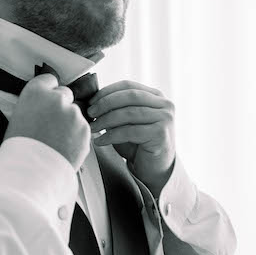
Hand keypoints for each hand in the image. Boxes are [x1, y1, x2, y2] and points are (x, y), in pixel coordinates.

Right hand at [4, 74, 90, 169]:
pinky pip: (82, 129)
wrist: (31, 171)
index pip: (49, 79)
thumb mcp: (19, 116)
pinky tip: (64, 147)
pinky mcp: (85, 129)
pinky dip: (76, 136)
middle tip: (51, 123)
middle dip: (61, 105)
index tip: (46, 100)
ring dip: (69, 122)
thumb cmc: (19, 147)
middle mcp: (57, 98)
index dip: (48, 91)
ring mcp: (73, 113)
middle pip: (65, 93)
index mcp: (35, 92)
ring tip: (56, 140)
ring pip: (74, 113)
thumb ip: (35, 104)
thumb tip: (45, 103)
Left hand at [88, 80, 175, 195]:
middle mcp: (164, 104)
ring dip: (105, 120)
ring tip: (92, 128)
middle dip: (105, 103)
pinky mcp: (161, 134)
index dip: (107, 92)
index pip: (127, 86)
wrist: (154, 168)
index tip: (90, 101)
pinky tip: (100, 141)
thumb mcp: (126, 121)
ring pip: (129, 113)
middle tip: (90, 113)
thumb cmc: (137, 143)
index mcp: (155, 96)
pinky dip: (111, 136)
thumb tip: (91, 100)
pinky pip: (130, 131)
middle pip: (129, 96)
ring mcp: (165, 118)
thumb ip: (116, 107)